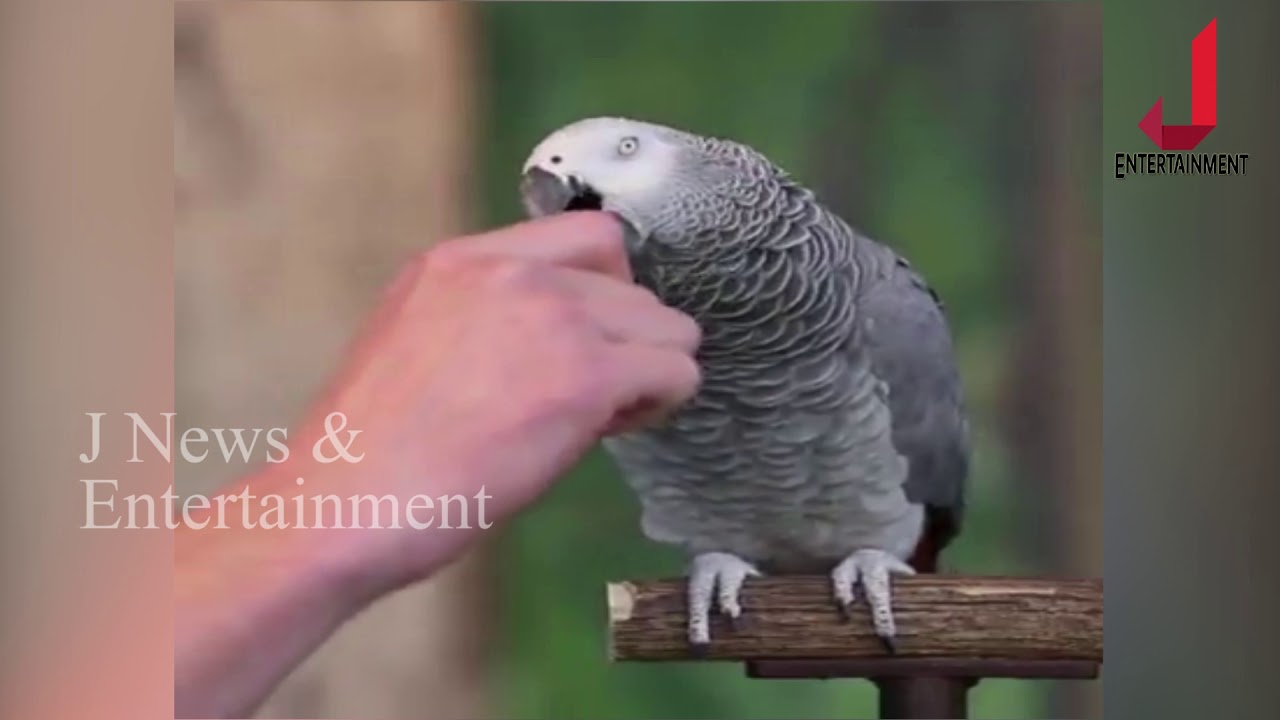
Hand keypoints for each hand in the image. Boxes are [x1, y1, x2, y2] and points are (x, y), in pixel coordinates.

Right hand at [289, 211, 700, 589]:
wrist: (345, 504)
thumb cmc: (370, 453)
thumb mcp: (416, 344)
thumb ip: (485, 320)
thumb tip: (563, 341)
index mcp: (459, 259)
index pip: (585, 234)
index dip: (604, 287)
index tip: (587, 337)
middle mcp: (511, 271)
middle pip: (630, 281)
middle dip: (623, 338)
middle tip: (587, 395)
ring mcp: (552, 317)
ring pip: (666, 325)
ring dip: (648, 369)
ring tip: (599, 416)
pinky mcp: (586, 375)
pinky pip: (676, 371)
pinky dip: (662, 401)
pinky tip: (614, 430)